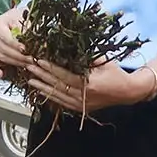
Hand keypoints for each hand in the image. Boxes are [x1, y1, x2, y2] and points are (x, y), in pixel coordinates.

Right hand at [0, 4, 28, 75]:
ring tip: (27, 64)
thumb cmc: (19, 17)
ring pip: (1, 57)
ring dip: (15, 62)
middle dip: (19, 56)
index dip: (17, 46)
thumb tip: (34, 42)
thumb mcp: (23, 18)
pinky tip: (1, 74)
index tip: (27, 50)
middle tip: (32, 59)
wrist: (13, 18)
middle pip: (4, 49)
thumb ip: (27, 29)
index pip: (7, 38)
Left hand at [28, 56, 150, 112]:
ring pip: (56, 96)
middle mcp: (82, 97)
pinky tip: (41, 90)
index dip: (50, 67)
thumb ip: (86, 56)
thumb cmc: (115, 73)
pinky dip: (50, 96)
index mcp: (88, 84)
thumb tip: (66, 47)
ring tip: (30, 78)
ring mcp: (80, 105)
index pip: (63, 75)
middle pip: (57, 85)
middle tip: (28, 65)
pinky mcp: (80, 109)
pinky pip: (61, 102)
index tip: (38, 59)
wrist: (127, 92)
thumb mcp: (103, 61)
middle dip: (41, 75)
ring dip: (42, 86)